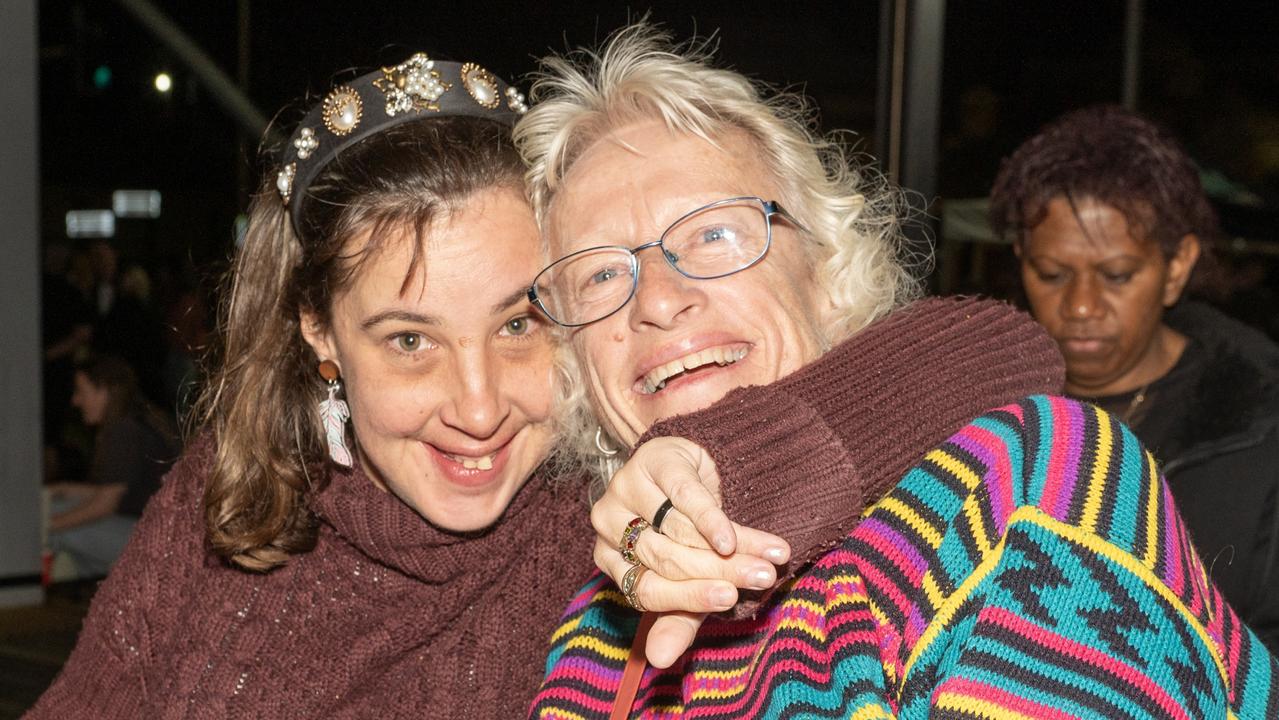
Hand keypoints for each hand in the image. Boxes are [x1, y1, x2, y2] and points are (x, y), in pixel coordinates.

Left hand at [592, 436, 790, 666]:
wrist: (693, 467)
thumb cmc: (687, 533)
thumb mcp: (686, 577)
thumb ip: (678, 616)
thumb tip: (660, 661)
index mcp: (609, 558)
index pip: (646, 588)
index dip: (689, 595)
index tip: (730, 599)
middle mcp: (607, 523)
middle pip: (667, 558)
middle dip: (720, 572)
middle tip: (763, 580)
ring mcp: (625, 487)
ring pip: (679, 529)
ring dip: (729, 549)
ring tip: (769, 560)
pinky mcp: (653, 460)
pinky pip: (683, 495)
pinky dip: (711, 518)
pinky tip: (733, 534)